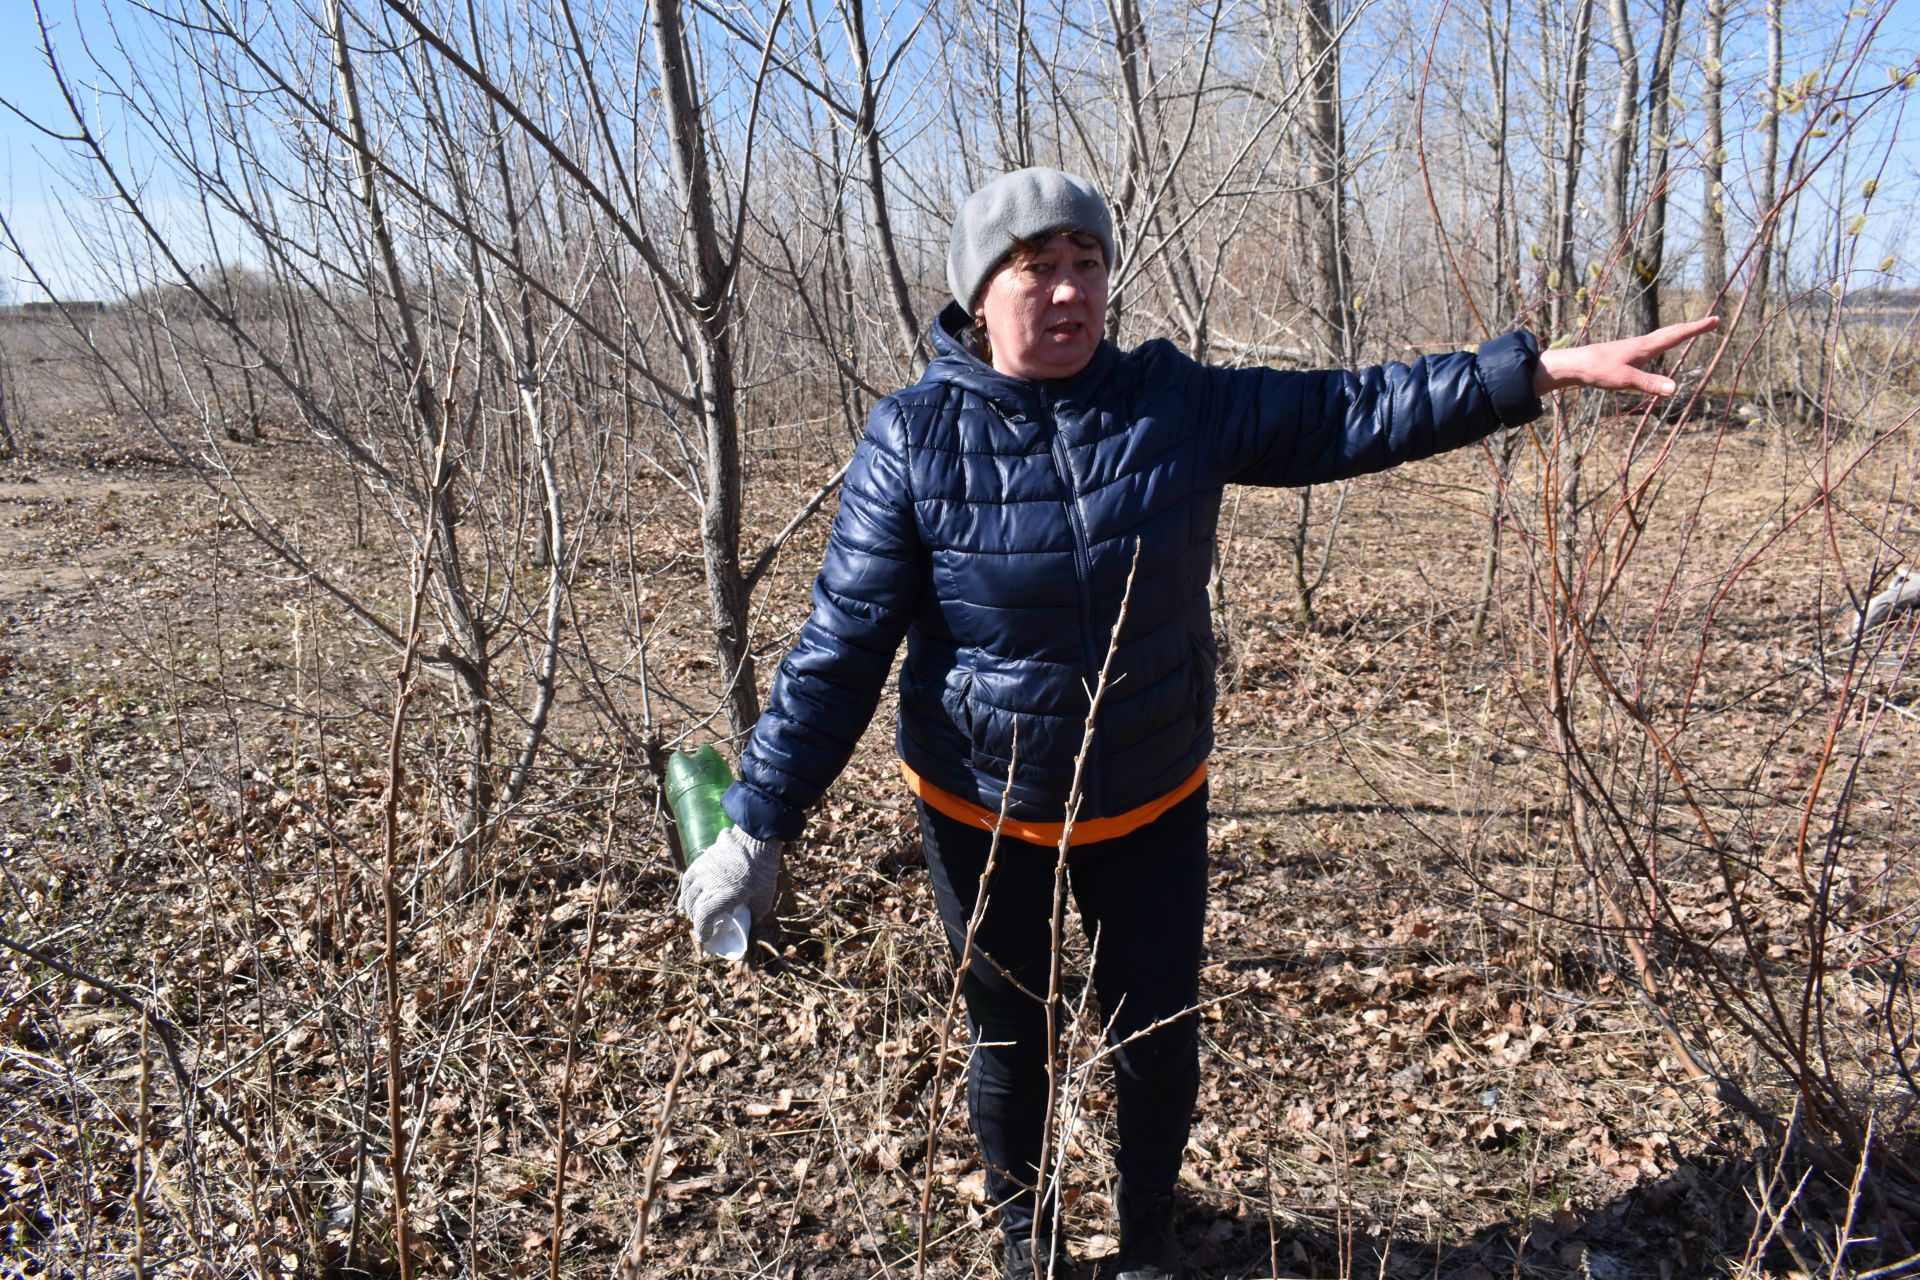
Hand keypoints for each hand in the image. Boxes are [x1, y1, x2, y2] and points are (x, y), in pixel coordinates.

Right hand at [677, 826, 782, 944]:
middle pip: (694, 908)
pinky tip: (688, 894)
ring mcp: (702, 872)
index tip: (706, 937)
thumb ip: (756, 912)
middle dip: (697, 921)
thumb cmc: (763, 870)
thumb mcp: (765, 897)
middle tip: (704, 926)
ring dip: (689, 907)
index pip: (703, 918)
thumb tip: (752, 921)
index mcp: (723, 897)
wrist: (756, 840)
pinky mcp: (701, 861)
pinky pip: (688, 879)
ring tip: (692, 912)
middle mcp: (708, 886)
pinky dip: (686, 891)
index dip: (702, 930)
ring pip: (688, 894)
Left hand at [1533, 315, 1719, 396]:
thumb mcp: (1626, 380)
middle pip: (1673, 331)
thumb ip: (1651, 384)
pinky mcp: (1627, 353)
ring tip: (1692, 329)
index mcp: (1647, 346)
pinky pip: (1653, 343)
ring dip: (1680, 331)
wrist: (1575, 364)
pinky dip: (1665, 339)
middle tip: (1712, 322)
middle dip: (1694, 327)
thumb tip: (1675, 389)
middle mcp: (1643, 343)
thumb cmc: (1599, 370)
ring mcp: (1635, 347)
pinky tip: (1659, 346)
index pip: (1678, 334)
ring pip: (1663, 335)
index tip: (1716, 320)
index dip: (1698, 328)